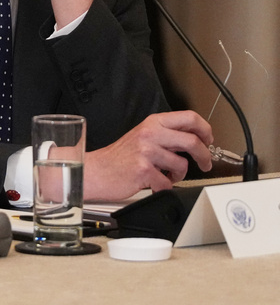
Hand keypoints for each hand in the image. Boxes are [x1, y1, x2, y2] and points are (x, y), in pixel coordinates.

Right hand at [83, 110, 213, 200]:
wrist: (95, 171)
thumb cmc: (118, 157)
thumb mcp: (142, 136)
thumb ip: (165, 135)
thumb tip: (193, 140)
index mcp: (152, 123)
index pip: (189, 117)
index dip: (205, 129)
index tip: (208, 140)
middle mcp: (150, 134)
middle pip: (193, 141)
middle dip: (204, 156)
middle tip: (205, 164)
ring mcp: (146, 151)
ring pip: (182, 165)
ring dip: (178, 175)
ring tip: (167, 176)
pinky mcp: (143, 170)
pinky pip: (168, 183)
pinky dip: (164, 187)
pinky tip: (155, 184)